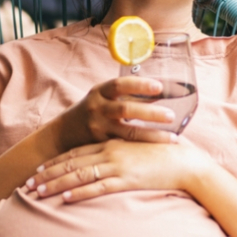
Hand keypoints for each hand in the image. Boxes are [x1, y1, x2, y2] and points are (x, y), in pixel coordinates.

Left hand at [25, 139, 213, 202]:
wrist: (185, 161)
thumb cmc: (163, 155)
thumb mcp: (137, 149)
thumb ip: (120, 152)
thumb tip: (107, 160)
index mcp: (112, 142)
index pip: (77, 152)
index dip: (56, 161)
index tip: (39, 168)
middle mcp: (110, 151)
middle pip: (71, 163)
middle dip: (48, 174)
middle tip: (28, 183)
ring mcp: (118, 165)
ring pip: (79, 175)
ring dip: (56, 184)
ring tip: (38, 193)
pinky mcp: (127, 179)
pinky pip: (99, 187)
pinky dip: (80, 193)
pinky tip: (66, 199)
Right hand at [61, 76, 177, 147]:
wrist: (62, 134)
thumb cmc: (91, 111)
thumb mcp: (104, 98)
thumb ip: (127, 95)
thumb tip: (162, 91)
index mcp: (100, 92)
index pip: (120, 84)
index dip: (140, 85)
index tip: (159, 86)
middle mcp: (97, 108)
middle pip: (126, 109)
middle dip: (151, 113)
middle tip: (172, 115)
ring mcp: (98, 128)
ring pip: (128, 132)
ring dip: (152, 135)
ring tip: (173, 138)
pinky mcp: (100, 145)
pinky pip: (124, 147)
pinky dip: (142, 148)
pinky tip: (158, 151)